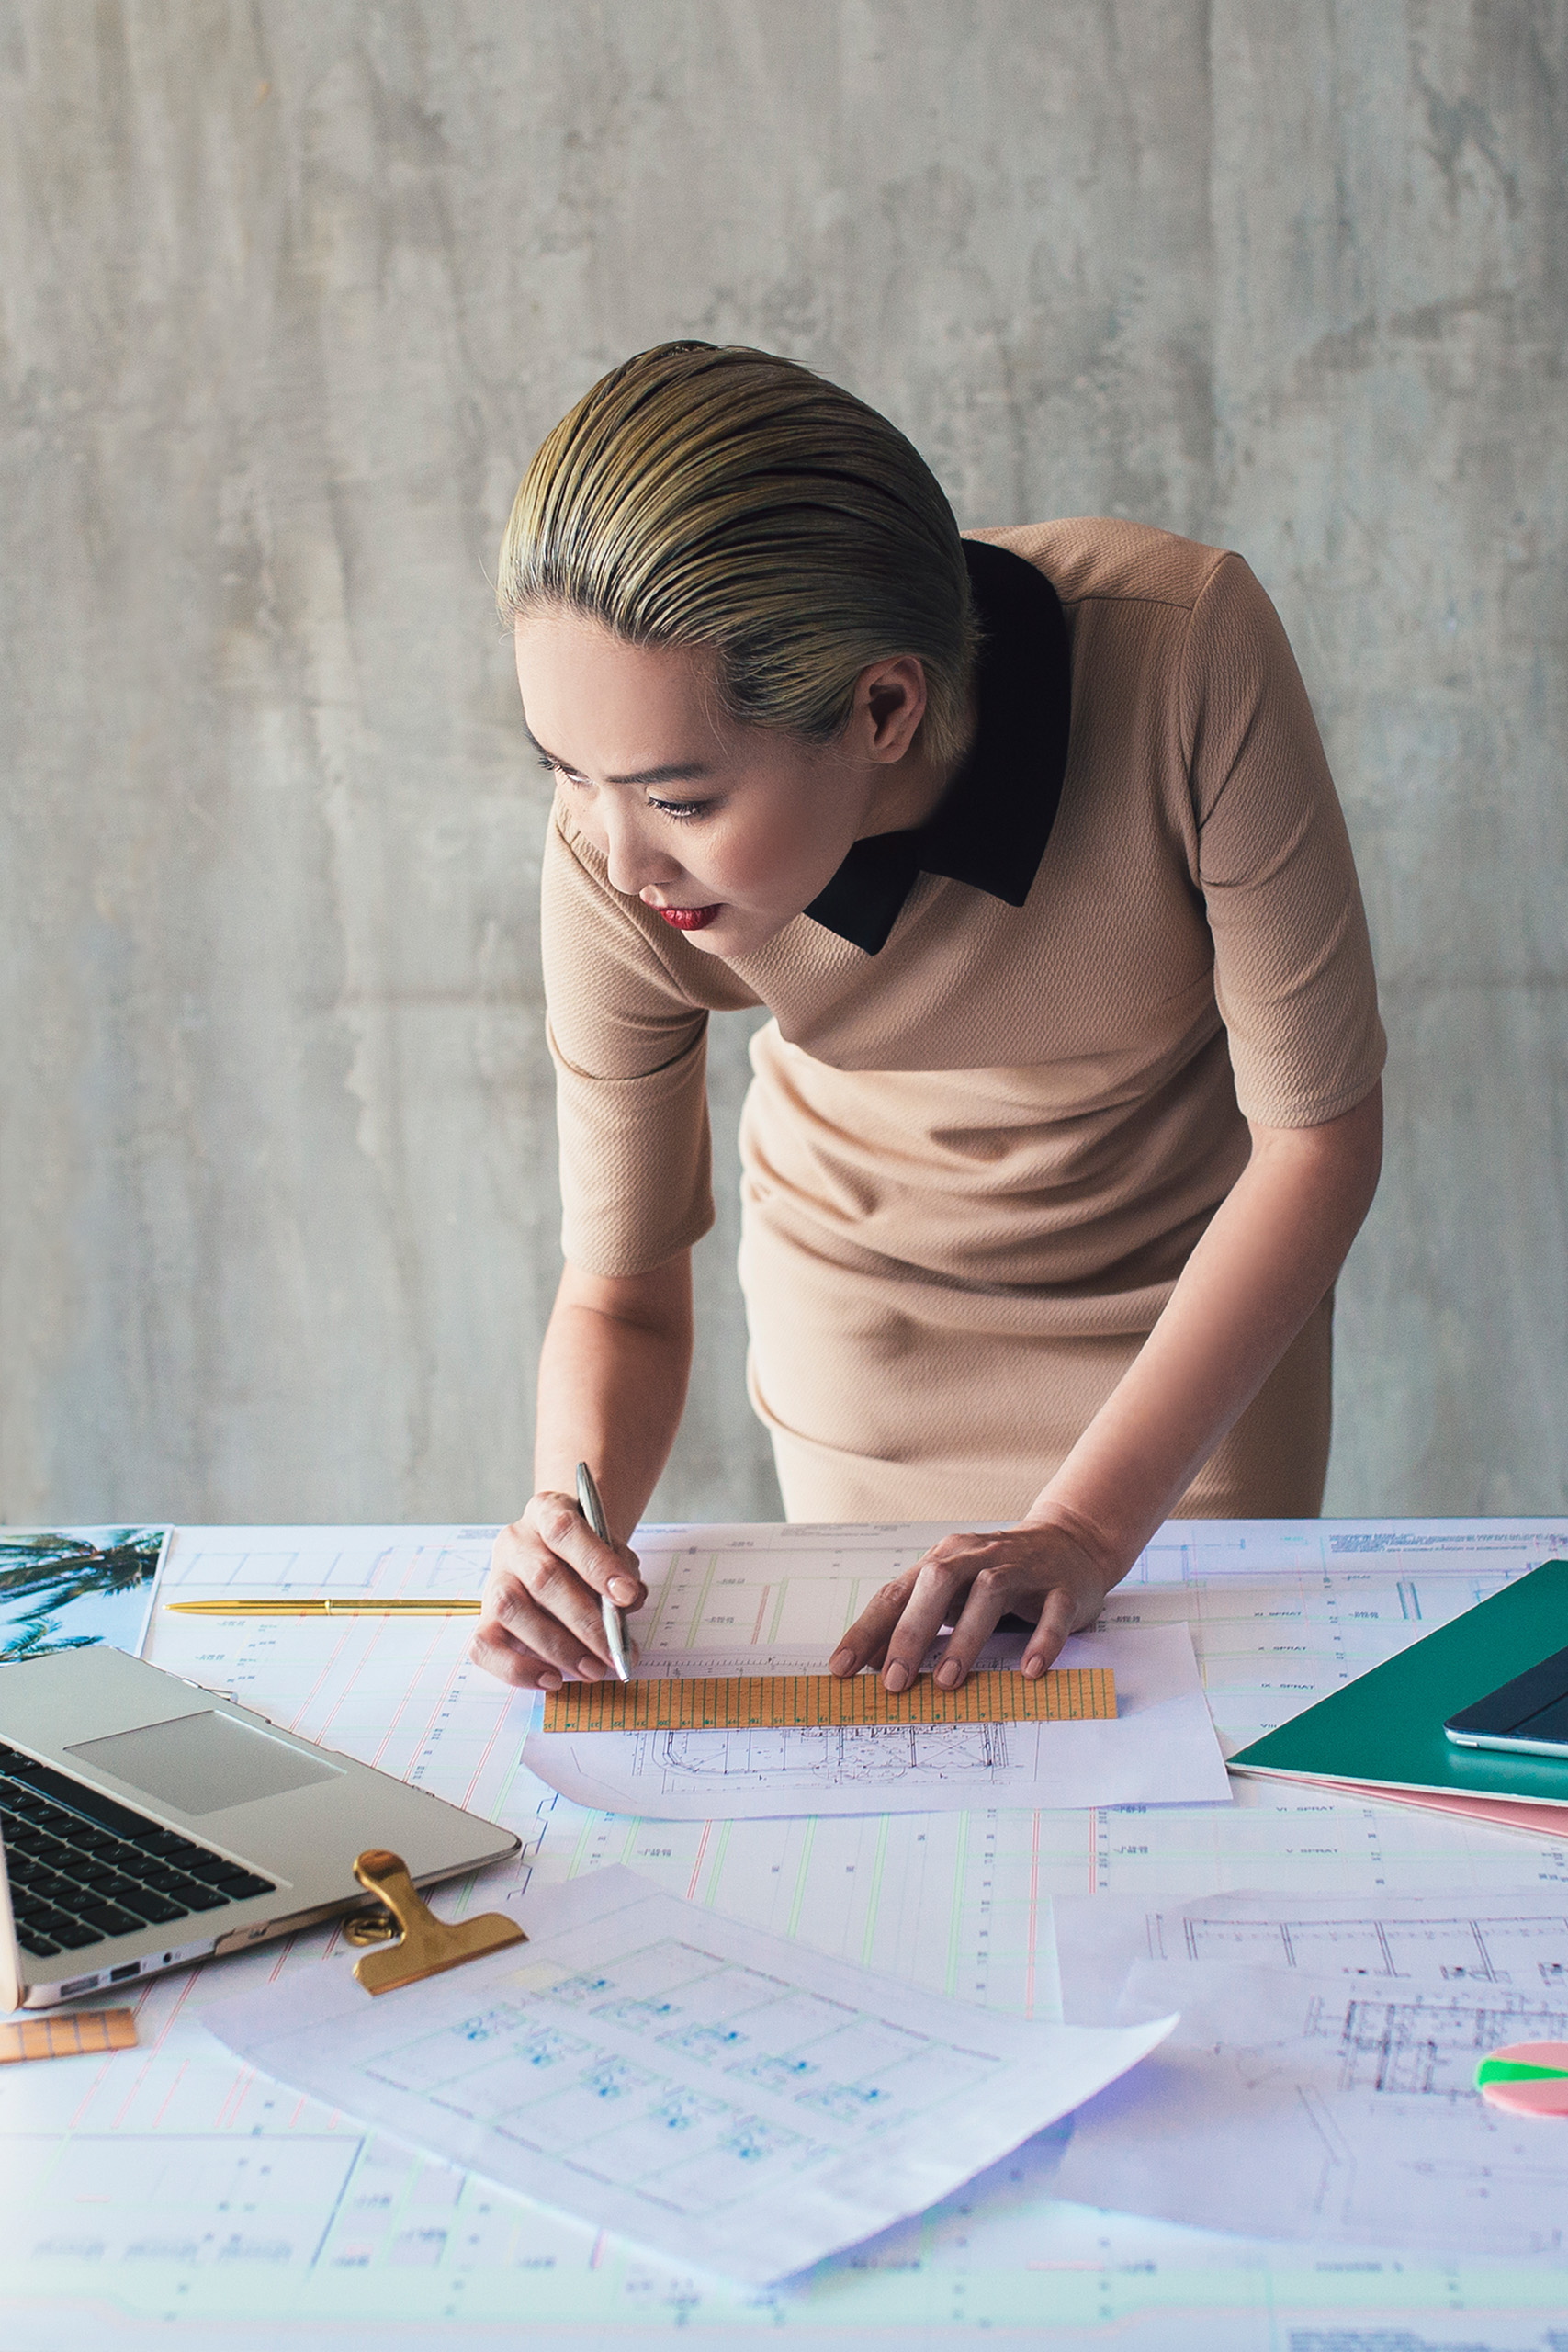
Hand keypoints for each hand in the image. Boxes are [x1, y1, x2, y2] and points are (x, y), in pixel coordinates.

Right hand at [469, 1492, 646, 1689]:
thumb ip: (621, 1572)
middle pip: (543, 1577)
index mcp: (547, 1512)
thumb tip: (629, 1603)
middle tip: (615, 1653)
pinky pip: (484, 1646)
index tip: (629, 1595)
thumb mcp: (609, 1550)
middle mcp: (514, 1542)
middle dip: (586, 1622)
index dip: (597, 1563)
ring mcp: (495, 1579)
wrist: (552, 1557)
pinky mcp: (483, 1617)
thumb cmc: (585, 1557)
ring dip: (558, 1648)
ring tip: (593, 1670)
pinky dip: (517, 1669)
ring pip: (513, 1611)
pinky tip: (552, 1679)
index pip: (565, 1531)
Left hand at [828, 1516, 1115, 1690]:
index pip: (896, 1593)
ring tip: (946, 1680)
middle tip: (894, 1681)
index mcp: (943, 1559)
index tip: (841, 1669)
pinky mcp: (1062, 1588)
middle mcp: (978, 1559)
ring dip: (965, 1639)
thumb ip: (914, 1618)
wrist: (1070, 1542)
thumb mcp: (952, 1592)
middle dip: (911, 1632)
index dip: (867, 1630)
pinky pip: (1052, 1613)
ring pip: (989, 1594)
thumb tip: (871, 1662)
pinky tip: (1029, 1669)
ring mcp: (1022, 1570)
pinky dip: (1042, 1640)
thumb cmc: (999, 1573)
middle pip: (937, 1584)